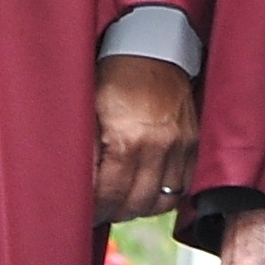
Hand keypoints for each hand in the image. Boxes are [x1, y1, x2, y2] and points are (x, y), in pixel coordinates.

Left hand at [93, 56, 199, 222]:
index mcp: (127, 138)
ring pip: (162, 201)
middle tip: (98, 211)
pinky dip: (164, 196)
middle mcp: (158, 146)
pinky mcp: (194, 144)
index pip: (108, 193)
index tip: (83, 212)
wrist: (152, 51)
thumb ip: (82, 151)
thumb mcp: (87, 110)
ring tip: (122, 202)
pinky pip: (183, 187)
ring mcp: (181, 146)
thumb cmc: (114, 77)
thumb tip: (71, 185)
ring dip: (139, 208)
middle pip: (135, 203)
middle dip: (113, 212)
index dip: (93, 209)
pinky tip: (146, 191)